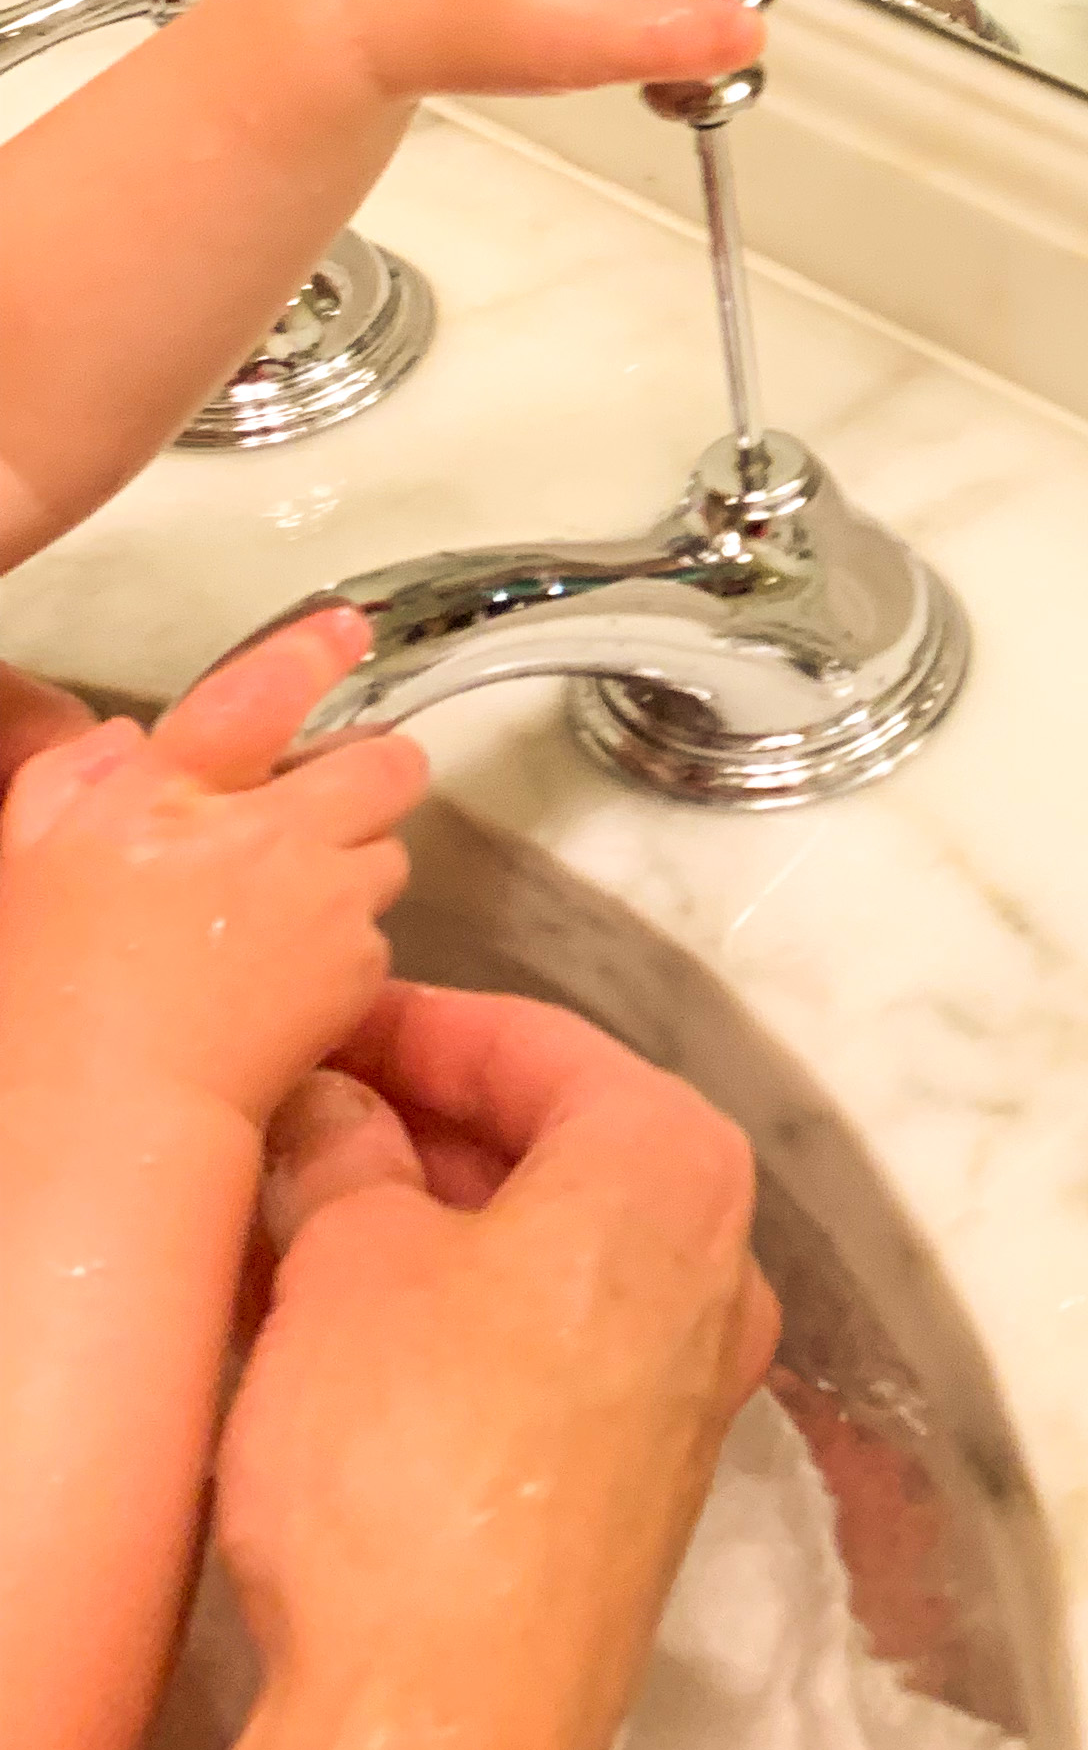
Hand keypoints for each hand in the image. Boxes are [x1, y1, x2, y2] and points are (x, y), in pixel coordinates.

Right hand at [0, 610, 422, 1135]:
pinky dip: (348, 944)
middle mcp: (261, 833)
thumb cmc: (49, 1001)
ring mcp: (321, 899)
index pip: (257, 691)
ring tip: (287, 911)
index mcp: (166, 797)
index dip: (310, 652)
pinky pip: (379, 930)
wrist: (106, 1120)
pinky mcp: (358, 965)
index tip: (344, 629)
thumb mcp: (28, 863)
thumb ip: (69, 780)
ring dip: (355, 864)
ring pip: (389, 848)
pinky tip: (288, 978)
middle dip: (367, 777)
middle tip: (319, 814)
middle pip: (381, 763)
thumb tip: (122, 740)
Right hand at [221, 984, 777, 1748]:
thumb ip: (346, 1157)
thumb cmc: (409, 1461)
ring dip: (430, 1229)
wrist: (444, 1724)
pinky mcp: (645, 1483)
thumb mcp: (347, 1264)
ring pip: (551, 1254)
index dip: (415, 1028)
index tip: (326, 1030)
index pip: (538, 1045)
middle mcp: (720, 1263)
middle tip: (301, 1125)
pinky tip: (351, 1331)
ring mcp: (693, 1383)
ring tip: (301, 1222)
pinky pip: (550, 1349)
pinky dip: (459, 1319)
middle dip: (424, 1129)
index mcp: (676, 1166)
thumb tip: (339, 1113)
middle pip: (559, 1147)